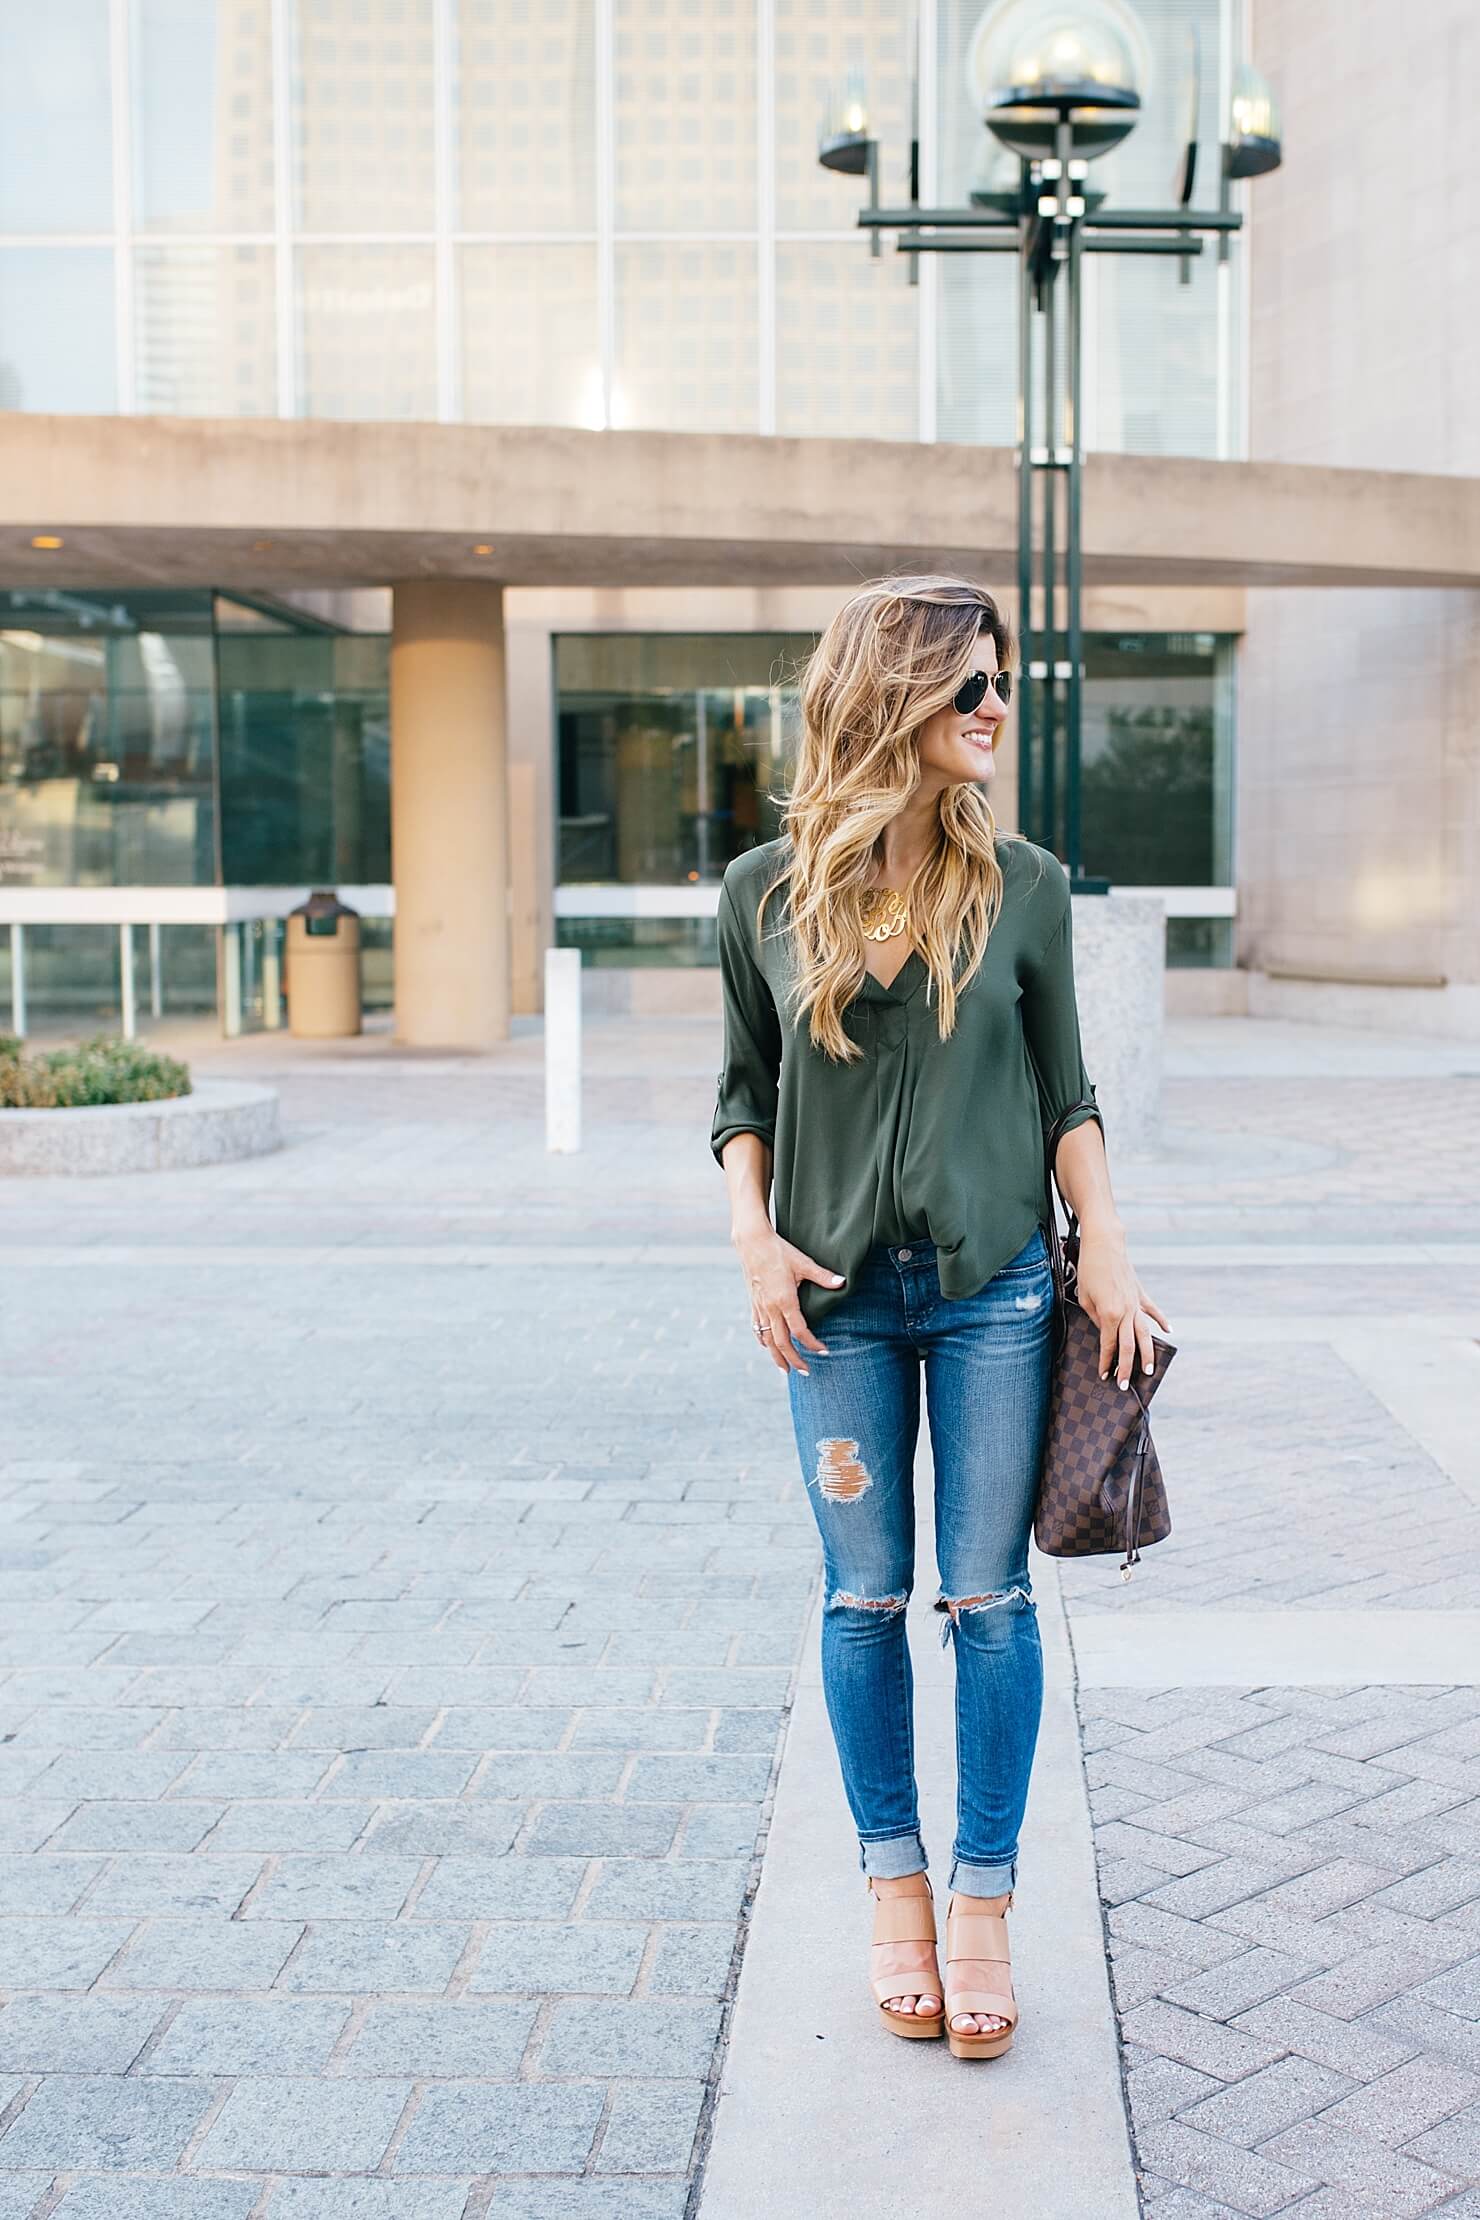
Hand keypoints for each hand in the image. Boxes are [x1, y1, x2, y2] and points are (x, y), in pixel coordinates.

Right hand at [732, 1225, 844, 1376]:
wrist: (752, 1242)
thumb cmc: (778, 1251)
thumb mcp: (803, 1263)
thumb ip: (822, 1276)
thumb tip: (842, 1282)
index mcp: (784, 1300)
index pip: (800, 1330)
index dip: (812, 1344)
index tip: (823, 1351)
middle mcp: (770, 1307)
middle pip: (782, 1342)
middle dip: (794, 1360)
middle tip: (805, 1372)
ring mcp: (760, 1306)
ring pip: (767, 1339)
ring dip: (776, 1356)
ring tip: (785, 1370)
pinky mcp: (753, 1302)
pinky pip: (757, 1328)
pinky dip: (763, 1340)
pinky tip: (768, 1347)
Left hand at [1073, 1228, 1170, 1391]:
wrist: (1104, 1244)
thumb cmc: (1089, 1270)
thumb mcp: (1084, 1298)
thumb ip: (1095, 1318)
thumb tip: (1104, 1330)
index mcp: (1110, 1314)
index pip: (1109, 1345)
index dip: (1106, 1362)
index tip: (1104, 1375)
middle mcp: (1126, 1312)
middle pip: (1129, 1346)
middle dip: (1127, 1367)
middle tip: (1125, 1385)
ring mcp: (1136, 1303)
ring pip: (1145, 1333)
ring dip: (1148, 1353)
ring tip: (1150, 1369)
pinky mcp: (1140, 1293)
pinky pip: (1153, 1311)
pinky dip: (1162, 1321)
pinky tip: (1169, 1331)